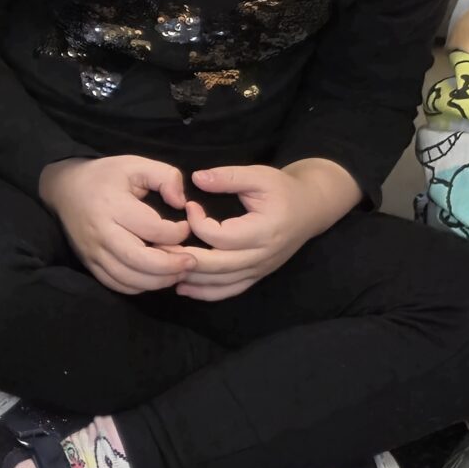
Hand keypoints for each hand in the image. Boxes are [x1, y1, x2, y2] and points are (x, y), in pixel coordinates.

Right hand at [40, 155, 193, 294]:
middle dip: (171, 266)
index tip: (186, 226)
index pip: (152, 229)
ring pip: (129, 279)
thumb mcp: (136, 164)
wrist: (64, 189)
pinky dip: (140, 286)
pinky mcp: (91, 264)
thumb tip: (182, 203)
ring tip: (178, 271)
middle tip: (192, 262)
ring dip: (159, 281)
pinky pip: (118, 285)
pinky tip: (155, 276)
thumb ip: (165, 177)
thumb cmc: (105, 176)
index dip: (177, 232)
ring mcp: (94, 252)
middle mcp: (101, 233)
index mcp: (113, 206)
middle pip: (139, 261)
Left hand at [175, 163, 347, 301]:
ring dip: (191, 278)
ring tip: (162, 268)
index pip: (221, 236)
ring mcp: (260, 269)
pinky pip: (229, 290)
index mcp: (264, 231)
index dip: (198, 223)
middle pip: (217, 266)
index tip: (188, 205)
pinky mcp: (257, 275)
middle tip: (157, 248)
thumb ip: (227, 176)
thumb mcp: (259, 175)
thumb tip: (196, 178)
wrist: (311, 209)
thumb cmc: (283, 190)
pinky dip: (206, 292)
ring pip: (221, 283)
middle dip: (183, 258)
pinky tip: (183, 287)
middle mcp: (262, 256)